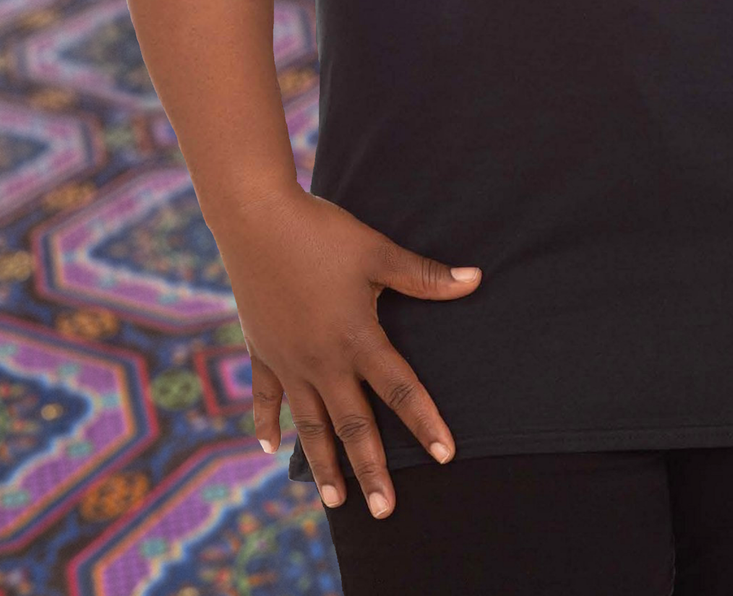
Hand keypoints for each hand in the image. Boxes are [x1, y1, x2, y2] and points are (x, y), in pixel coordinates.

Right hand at [209, 184, 481, 517]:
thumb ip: (424, 276)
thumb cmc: (323, 232)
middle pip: (353, 425)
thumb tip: (476, 278)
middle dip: (371, 469)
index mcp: (357, 338)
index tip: (445, 456)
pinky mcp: (262, 351)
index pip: (400, 390)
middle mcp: (323, 360)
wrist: (256, 220)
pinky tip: (269, 448)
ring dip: (324, 463)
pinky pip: (266, 397)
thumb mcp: (377, 252)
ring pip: (310, 424)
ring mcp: (289, 361)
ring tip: (336, 500)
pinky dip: (266, 423)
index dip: (425, 423)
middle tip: (384, 510)